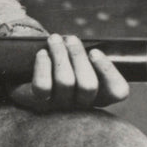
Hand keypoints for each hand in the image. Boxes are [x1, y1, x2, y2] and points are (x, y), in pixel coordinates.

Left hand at [8, 33, 129, 113]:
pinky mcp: (38, 103)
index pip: (118, 91)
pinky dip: (43, 67)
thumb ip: (89, 54)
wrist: (28, 71)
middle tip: (71, 39)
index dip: (108, 71)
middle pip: (88, 85)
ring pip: (66, 82)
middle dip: (78, 56)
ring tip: (55, 39)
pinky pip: (43, 87)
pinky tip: (42, 54)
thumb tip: (83, 44)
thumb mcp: (78, 57)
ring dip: (60, 54)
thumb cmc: (60, 61)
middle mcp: (82, 106)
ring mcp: (60, 107)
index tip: (94, 52)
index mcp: (100, 95)